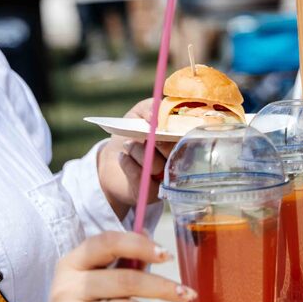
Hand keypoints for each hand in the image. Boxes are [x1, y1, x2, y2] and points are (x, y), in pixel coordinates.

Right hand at [0, 232, 195, 301]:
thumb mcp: (89, 285)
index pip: (105, 243)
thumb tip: (148, 235)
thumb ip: (116, 262)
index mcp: (69, 266)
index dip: (139, 245)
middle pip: (126, 279)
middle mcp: (66, 289)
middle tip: (185, 293)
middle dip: (162, 287)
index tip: (165, 255)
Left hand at [96, 99, 170, 218]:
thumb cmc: (130, 134)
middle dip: (158, 142)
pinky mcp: (152, 194)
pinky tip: (122, 157)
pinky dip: (129, 164)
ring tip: (128, 145)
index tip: (161, 125)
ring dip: (138, 152)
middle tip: (145, 136)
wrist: (111, 160)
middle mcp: (179, 161)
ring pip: (157, 165)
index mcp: (181, 140)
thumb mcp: (138, 114)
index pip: (191, 136)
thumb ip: (149, 107)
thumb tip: (155, 116)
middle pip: (177, 153)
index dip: (177, 130)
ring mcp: (167, 179)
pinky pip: (142, 180)